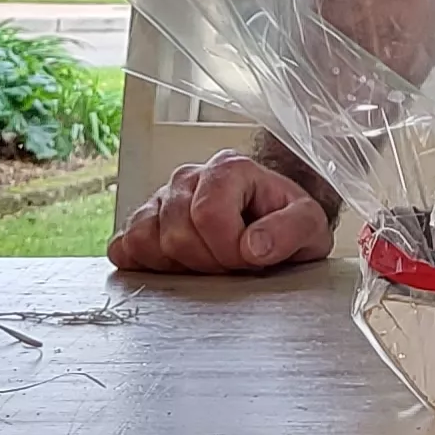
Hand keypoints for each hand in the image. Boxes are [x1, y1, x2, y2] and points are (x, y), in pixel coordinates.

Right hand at [108, 150, 332, 274]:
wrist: (272, 225)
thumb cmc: (287, 223)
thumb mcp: (310, 226)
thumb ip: (291, 230)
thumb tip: (254, 246)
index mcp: (228, 168)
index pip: (208, 215)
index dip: (229, 249)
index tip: (251, 259)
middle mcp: (189, 177)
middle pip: (176, 233)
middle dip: (208, 262)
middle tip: (232, 265)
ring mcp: (161, 199)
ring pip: (145, 240)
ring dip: (180, 265)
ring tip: (209, 263)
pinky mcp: (143, 222)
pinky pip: (125, 247)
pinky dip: (147, 264)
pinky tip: (179, 266)